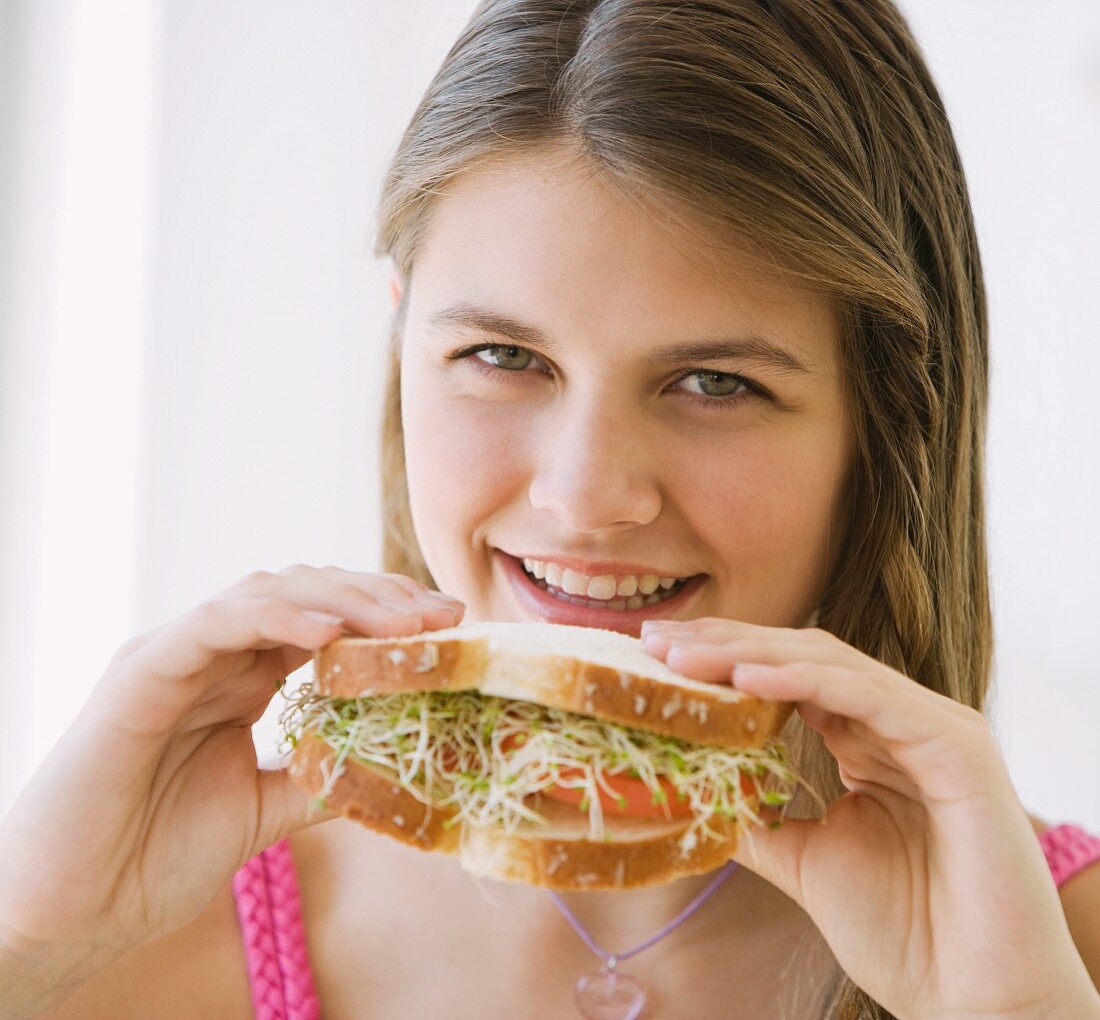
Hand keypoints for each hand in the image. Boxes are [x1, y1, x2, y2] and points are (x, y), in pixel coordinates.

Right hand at [0, 565, 463, 1013]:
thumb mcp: (264, 811)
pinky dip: (274, 616)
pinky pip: (214, 623)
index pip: (325, 621)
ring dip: (343, 600)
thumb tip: (396, 765)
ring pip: (268, 593)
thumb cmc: (155, 856)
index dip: (387, 616)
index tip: (449, 627)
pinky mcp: (141, 671)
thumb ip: (321, 778)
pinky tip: (328, 633)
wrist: (73, 910)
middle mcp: (214, 653)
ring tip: (402, 620)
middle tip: (442, 614)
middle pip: (308, 594)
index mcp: (242, 677)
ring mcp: (177, 654)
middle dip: (380, 597)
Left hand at [640, 617, 1099, 1019]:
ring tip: (685, 655)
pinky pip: (868, 695)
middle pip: (802, 656)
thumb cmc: (907, 934)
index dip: (723, 658)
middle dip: (725, 642)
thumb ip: (758, 819)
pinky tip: (747, 677)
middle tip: (655, 640)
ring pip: (829, 663)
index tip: (657, 656)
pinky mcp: (957, 746)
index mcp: (870, 739)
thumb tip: (691, 794)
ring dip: (750, 654)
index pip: (788, 675)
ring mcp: (933, 726)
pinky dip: (803, 680)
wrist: (973, 999)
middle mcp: (900, 721)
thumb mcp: (807, 861)